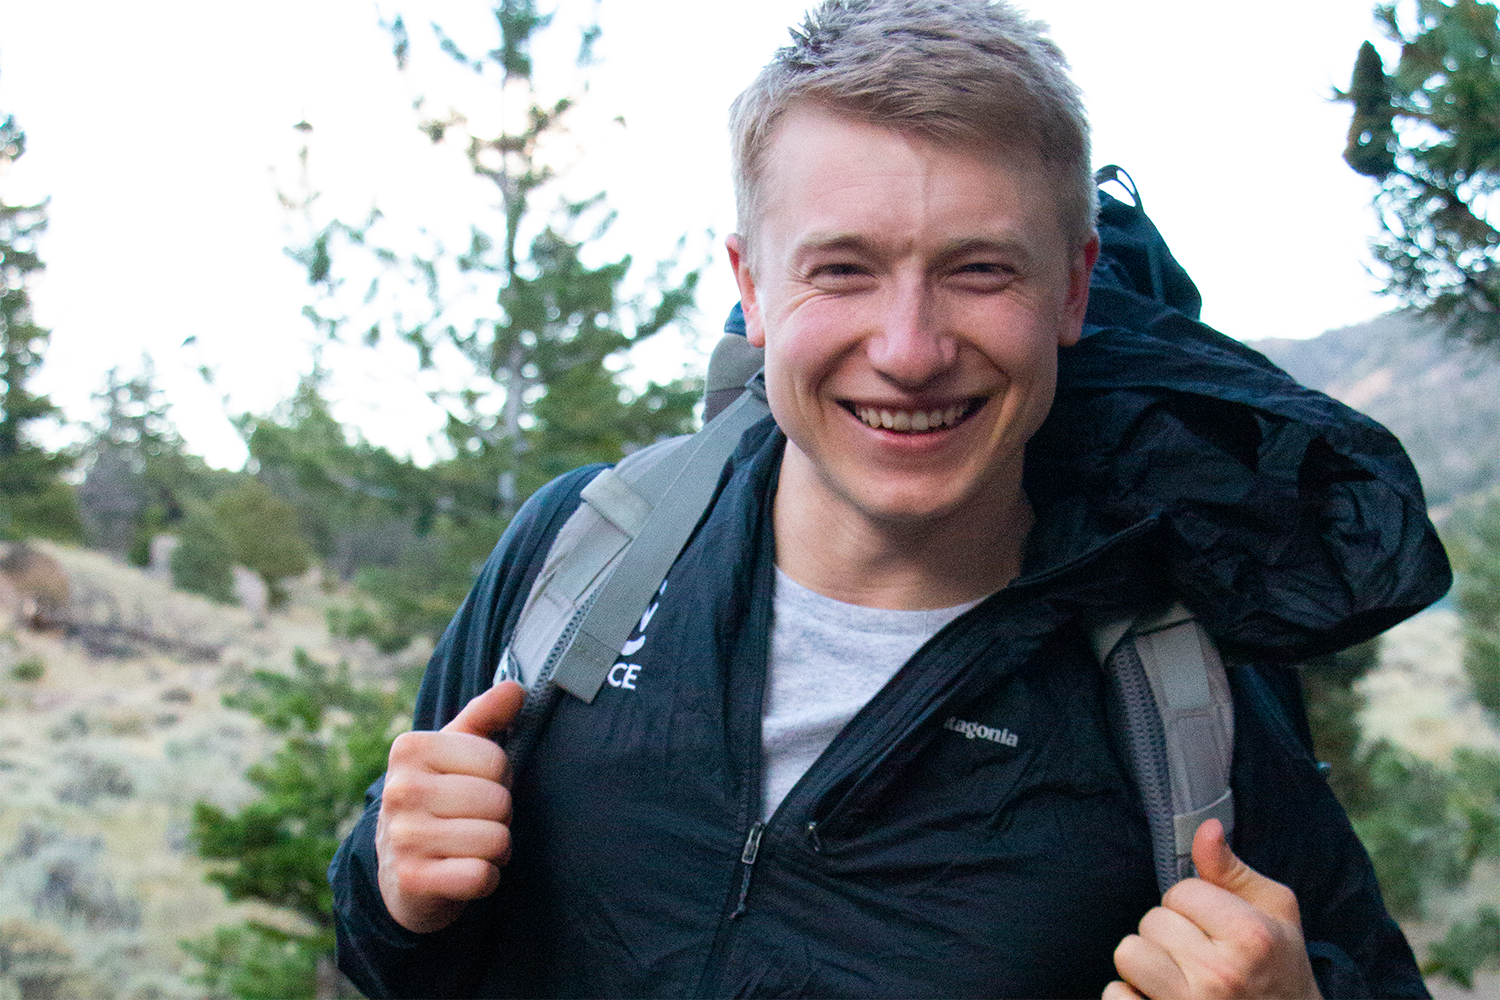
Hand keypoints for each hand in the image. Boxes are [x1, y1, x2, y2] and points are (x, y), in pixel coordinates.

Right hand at [375, 681, 524, 933]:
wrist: (401, 874)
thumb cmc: (439, 802)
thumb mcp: (455, 753)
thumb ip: (485, 717)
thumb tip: (516, 688)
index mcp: (409, 749)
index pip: (495, 759)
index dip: (500, 777)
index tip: (477, 787)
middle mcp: (399, 790)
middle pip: (498, 801)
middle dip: (499, 816)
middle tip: (474, 822)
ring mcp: (403, 838)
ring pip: (495, 839)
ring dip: (495, 849)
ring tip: (470, 847)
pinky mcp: (413, 881)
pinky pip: (482, 876)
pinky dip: (486, 879)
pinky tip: (463, 873)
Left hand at [1104, 820, 1322, 999]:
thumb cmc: (1279, 968)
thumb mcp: (1274, 914)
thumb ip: (1231, 869)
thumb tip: (1205, 827)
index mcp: (1251, 938)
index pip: (1181, 891)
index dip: (1193, 905)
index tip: (1214, 927)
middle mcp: (1221, 975)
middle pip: (1152, 921)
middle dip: (1170, 933)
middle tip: (1200, 954)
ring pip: (1129, 954)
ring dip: (1147, 962)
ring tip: (1178, 974)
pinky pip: (1114, 995)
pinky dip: (1129, 996)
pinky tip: (1159, 997)